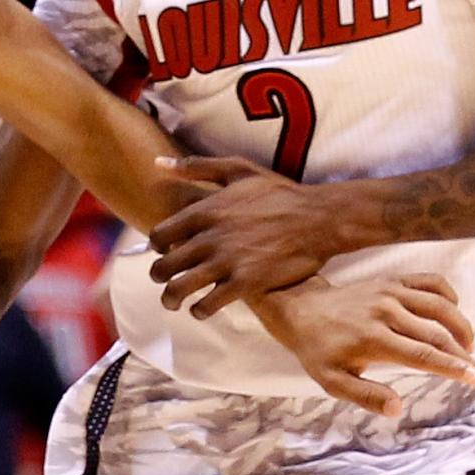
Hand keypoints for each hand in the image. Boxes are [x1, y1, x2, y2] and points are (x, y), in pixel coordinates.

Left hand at [147, 156, 348, 314]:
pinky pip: (208, 305)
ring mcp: (226, 262)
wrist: (318, 218)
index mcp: (204, 211)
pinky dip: (200, 310)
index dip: (157, 246)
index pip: (159, 235)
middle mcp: (209, 238)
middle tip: (165, 281)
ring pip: (179, 289)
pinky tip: (203, 309)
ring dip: (171, 299)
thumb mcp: (239, 170)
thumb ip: (197, 167)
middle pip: (163, 266)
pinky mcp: (245, 283)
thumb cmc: (279, 193)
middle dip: (159, 277)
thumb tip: (158, 164)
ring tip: (174, 302)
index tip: (165, 251)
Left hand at [253, 273, 474, 416]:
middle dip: (461, 354)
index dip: (451, 367)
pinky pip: (430, 282)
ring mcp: (390, 292)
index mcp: (373, 339)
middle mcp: (385, 312)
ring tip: (468, 346)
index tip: (473, 377)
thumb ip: (366, 396)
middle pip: (436, 333)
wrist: (302, 310)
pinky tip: (453, 312)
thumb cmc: (320, 351)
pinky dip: (448, 295)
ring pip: (439, 305)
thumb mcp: (333, 382)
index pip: (422, 355)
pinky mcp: (392, 280)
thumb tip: (397, 408)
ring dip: (460, 325)